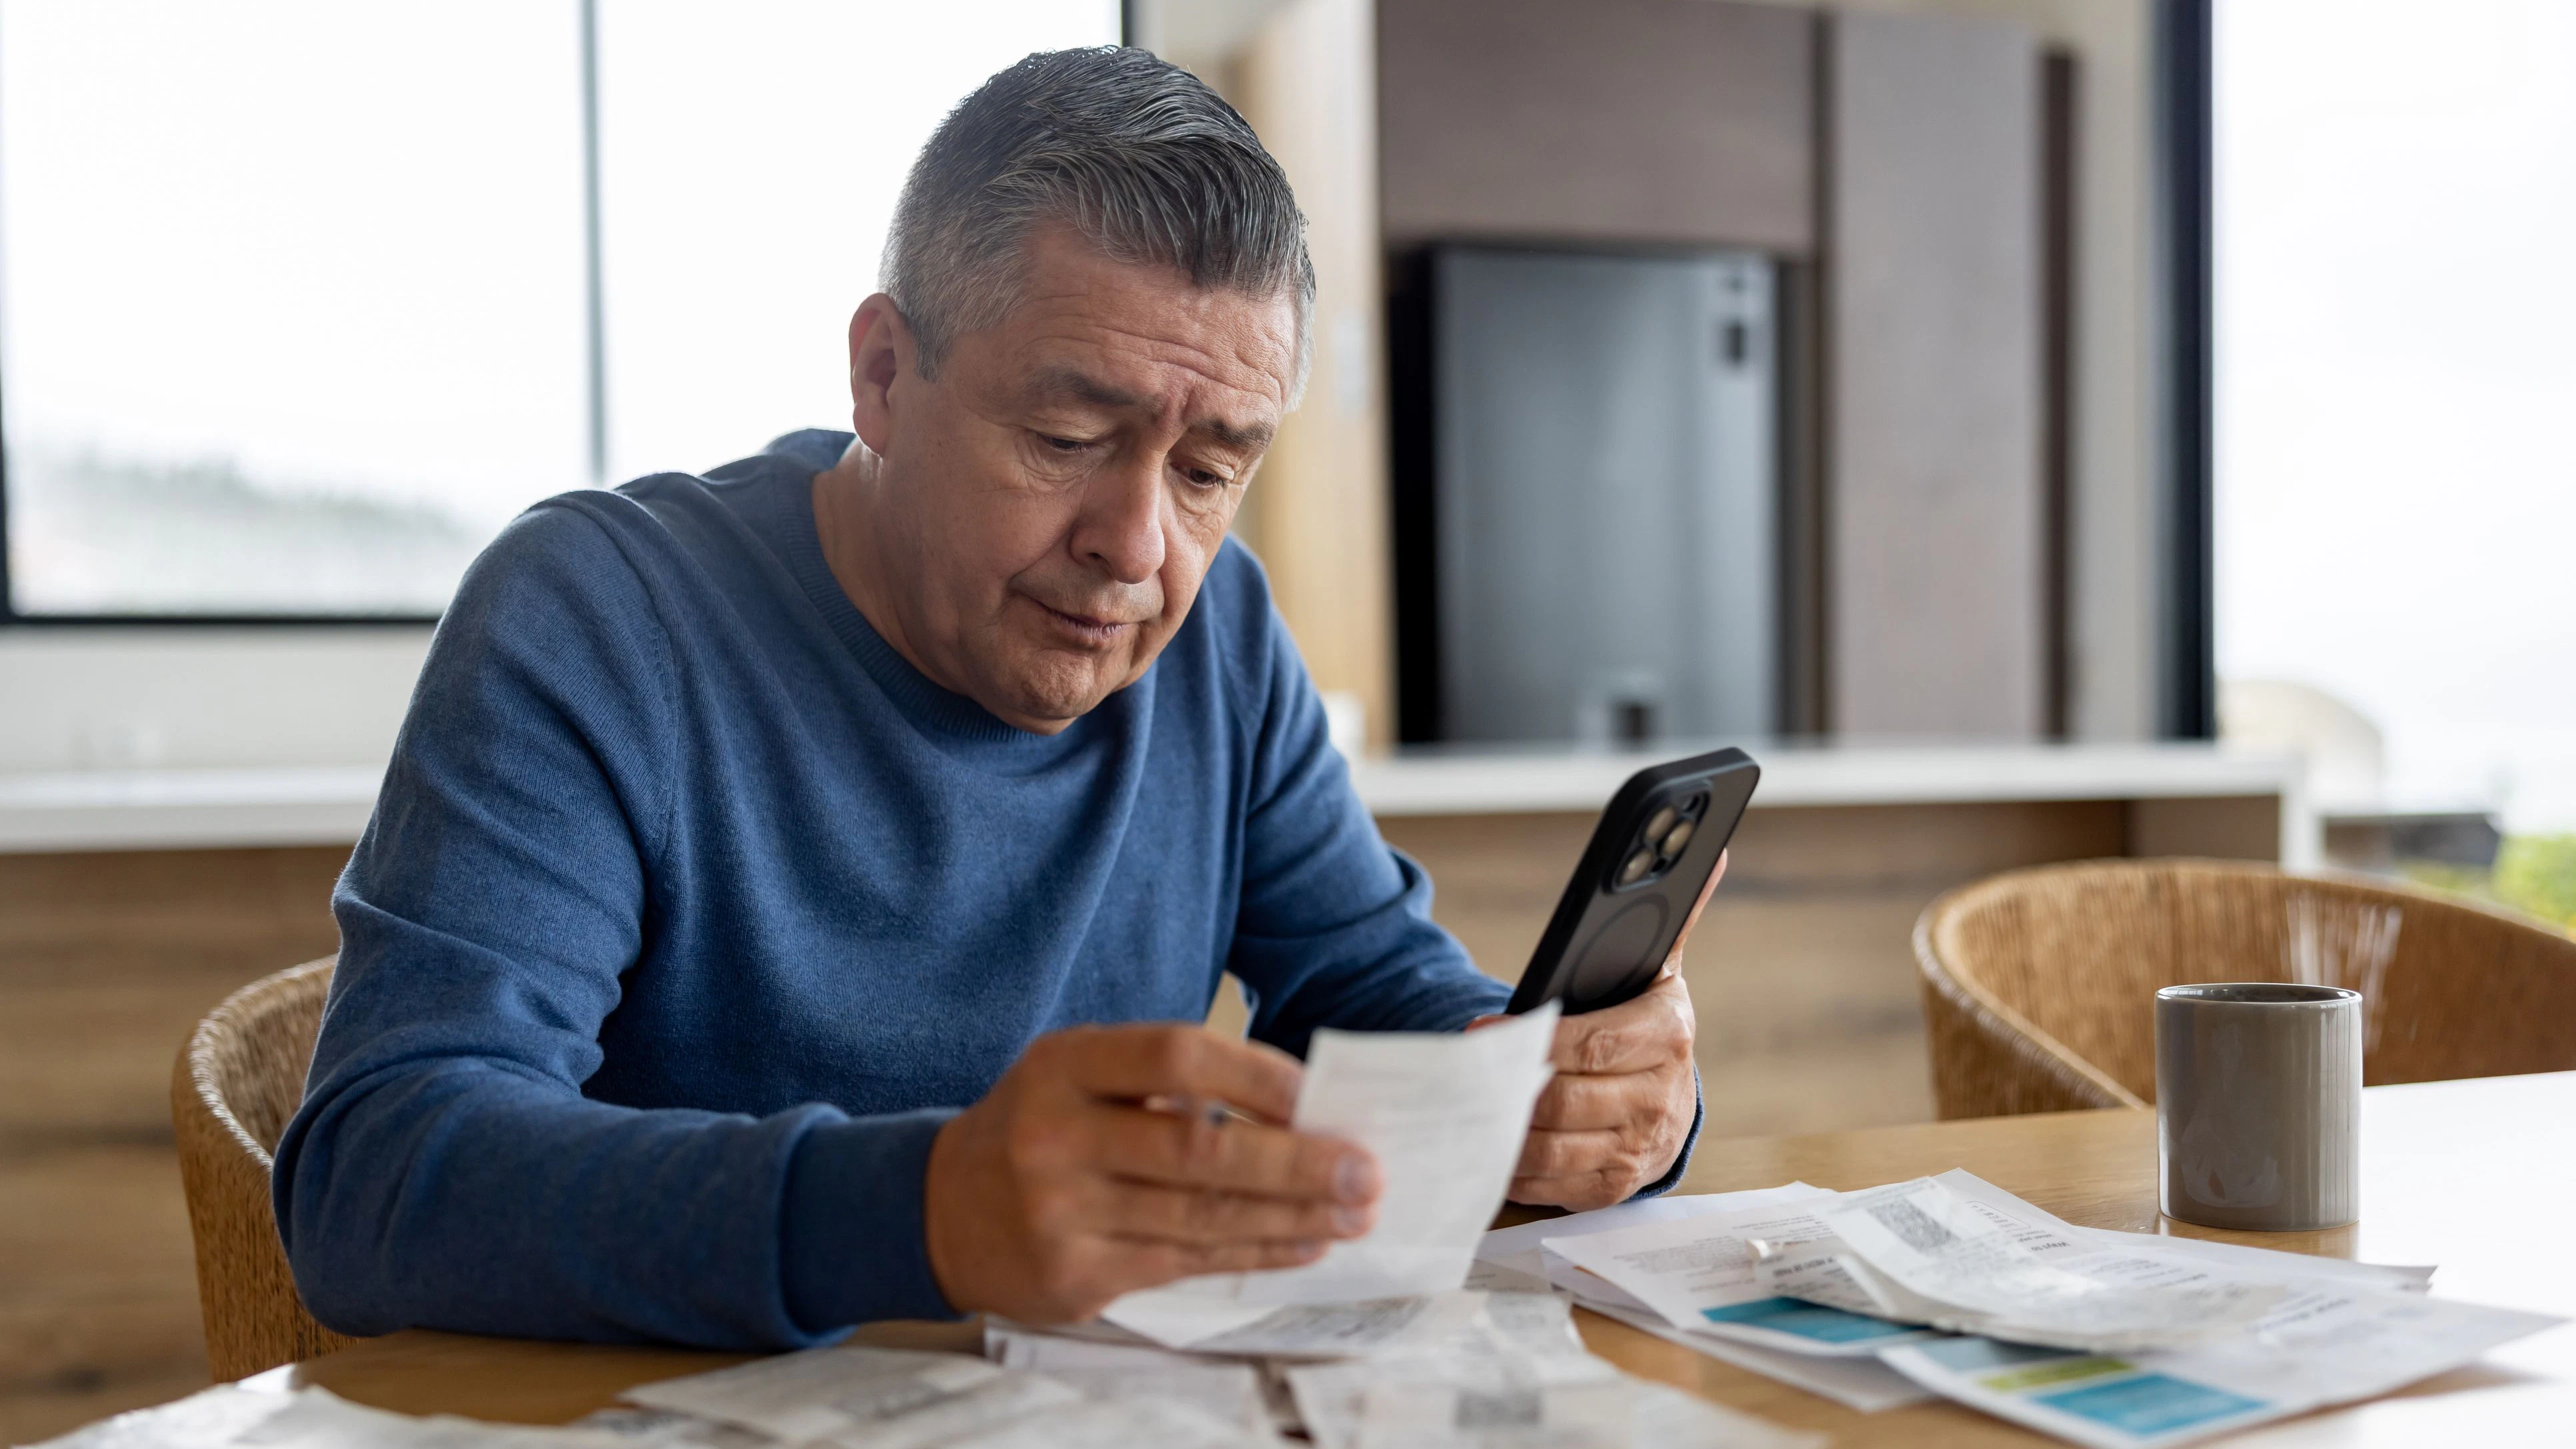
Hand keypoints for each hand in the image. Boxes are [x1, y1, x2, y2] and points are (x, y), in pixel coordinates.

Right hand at [921, 1025, 1381, 1323]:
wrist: (940, 1209)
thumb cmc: (1039, 1127)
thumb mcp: (1078, 1076)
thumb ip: (1166, 1083)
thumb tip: (1296, 1104)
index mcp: (1063, 1065)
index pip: (1175, 1057)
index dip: (1255, 1075)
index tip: (1320, 1093)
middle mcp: (1056, 1136)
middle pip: (1198, 1149)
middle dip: (1295, 1162)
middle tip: (1362, 1169)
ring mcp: (1061, 1211)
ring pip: (1200, 1216)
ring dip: (1290, 1215)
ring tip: (1351, 1210)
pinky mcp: (1074, 1274)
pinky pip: (1184, 1263)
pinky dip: (1253, 1253)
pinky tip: (1302, 1242)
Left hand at [1475, 850, 1720, 1208]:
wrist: (1675, 1097)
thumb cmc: (1647, 1023)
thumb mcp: (1658, 970)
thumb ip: (1672, 914)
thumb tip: (1710, 849)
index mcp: (1668, 1034)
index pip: (1590, 1043)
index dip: (1531, 1042)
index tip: (1479, 1031)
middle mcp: (1660, 1097)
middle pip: (1564, 1101)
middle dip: (1507, 1090)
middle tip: (1463, 1077)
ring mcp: (1640, 1147)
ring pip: (1553, 1148)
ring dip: (1503, 1134)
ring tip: (1467, 1111)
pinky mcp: (1617, 1186)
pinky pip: (1554, 1184)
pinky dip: (1516, 1171)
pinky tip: (1491, 1149)